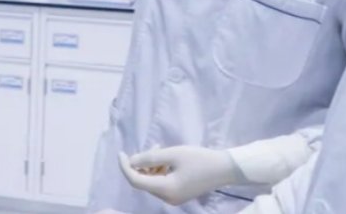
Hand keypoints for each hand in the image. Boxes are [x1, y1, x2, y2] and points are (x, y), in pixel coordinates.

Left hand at [117, 146, 243, 205]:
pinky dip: (159, 170)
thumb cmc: (200, 159)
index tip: (121, 153)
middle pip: (143, 182)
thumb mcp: (173, 154)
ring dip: (151, 165)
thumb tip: (131, 161)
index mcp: (165, 189)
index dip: (125, 167)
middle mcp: (167, 198)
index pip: (136, 181)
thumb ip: (150, 157)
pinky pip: (161, 183)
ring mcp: (173, 198)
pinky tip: (165, 158)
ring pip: (152, 181)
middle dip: (141, 164)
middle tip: (152, 147)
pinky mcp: (178, 194)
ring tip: (160, 148)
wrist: (224, 169)